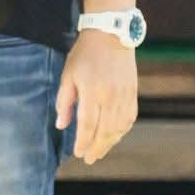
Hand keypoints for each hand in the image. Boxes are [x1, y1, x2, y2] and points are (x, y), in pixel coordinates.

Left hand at [55, 31, 138, 164]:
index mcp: (92, 91)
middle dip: (96, 148)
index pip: (88, 125)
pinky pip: (129, 118)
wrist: (111, 34)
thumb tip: (62, 125)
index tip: (78, 153)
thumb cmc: (85, 54)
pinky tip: (113, 136)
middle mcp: (110, 95)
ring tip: (99, 151)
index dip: (83, 142)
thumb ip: (64, 102)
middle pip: (105, 131)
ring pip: (119, 128)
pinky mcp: (133, 93)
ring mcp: (124, 95)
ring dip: (109, 143)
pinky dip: (121, 131)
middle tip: (89, 159)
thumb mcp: (68, 75)